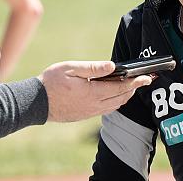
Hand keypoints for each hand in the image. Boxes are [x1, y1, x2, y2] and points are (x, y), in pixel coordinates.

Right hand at [38, 61, 153, 121]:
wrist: (35, 103)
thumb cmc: (50, 82)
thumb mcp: (70, 68)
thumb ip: (93, 68)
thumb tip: (113, 66)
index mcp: (92, 92)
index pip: (120, 87)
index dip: (136, 82)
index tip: (147, 77)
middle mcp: (94, 105)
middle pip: (121, 97)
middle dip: (134, 88)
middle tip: (144, 80)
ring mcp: (89, 112)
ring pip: (115, 105)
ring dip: (125, 96)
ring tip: (132, 86)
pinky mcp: (84, 115)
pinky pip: (106, 109)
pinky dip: (115, 102)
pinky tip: (114, 95)